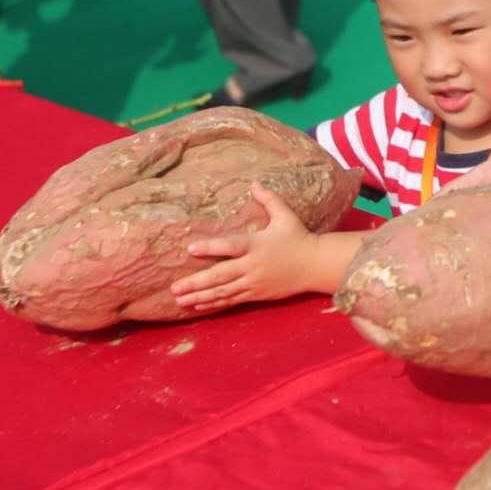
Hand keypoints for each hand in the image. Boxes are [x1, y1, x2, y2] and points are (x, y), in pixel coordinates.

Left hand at [170, 183, 314, 312]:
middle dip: (196, 282)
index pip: (230, 246)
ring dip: (200, 296)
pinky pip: (232, 300)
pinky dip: (215, 303)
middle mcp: (253, 266)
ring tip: (179, 300)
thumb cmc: (299, 238)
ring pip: (223, 291)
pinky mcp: (257, 294)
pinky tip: (198, 305)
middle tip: (174, 288)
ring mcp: (254, 282)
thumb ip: (268, 200)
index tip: (190, 249)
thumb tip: (254, 183)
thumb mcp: (286, 216)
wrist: (316, 265)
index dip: (210, 247)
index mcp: (257, 245)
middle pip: (221, 275)